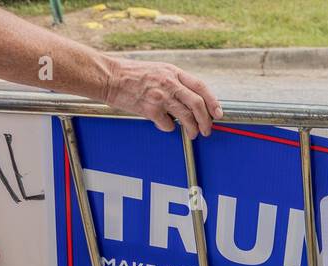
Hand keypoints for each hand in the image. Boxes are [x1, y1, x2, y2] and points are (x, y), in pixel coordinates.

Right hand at [102, 58, 221, 136]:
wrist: (109, 76)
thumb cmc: (131, 75)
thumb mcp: (158, 71)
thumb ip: (175, 82)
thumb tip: (191, 100)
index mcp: (173, 72)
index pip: (201, 87)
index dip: (213, 102)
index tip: (218, 113)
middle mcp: (169, 82)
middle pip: (198, 104)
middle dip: (206, 121)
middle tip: (207, 130)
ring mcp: (160, 96)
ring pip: (187, 117)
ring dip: (192, 129)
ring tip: (192, 134)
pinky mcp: (150, 109)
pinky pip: (168, 124)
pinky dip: (169, 128)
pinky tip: (164, 124)